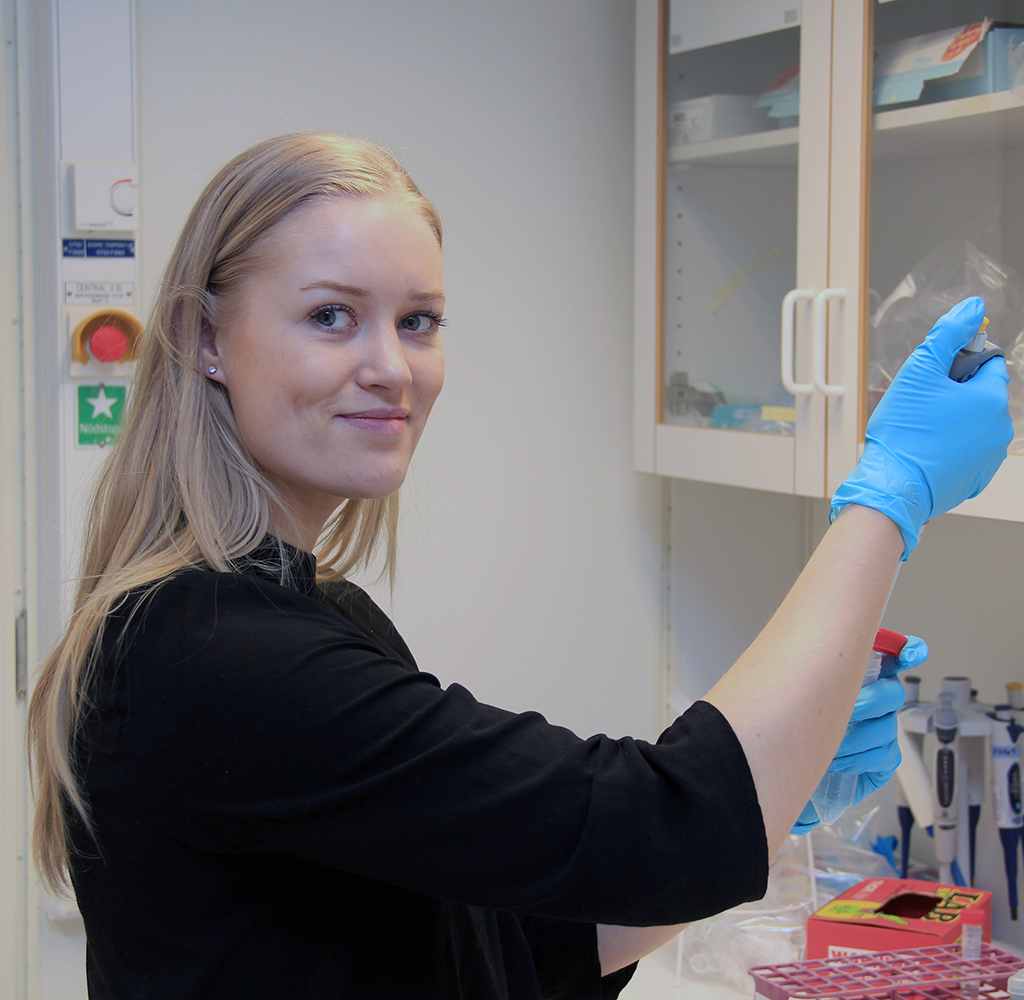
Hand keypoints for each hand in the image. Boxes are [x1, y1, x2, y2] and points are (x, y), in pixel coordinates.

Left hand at [791, 635, 927, 833]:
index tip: (911, 652)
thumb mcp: (804, 695)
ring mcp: (884, 730)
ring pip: (884, 728)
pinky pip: (883, 756)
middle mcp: (878, 702)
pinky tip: (839, 761)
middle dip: (867, 702)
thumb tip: (824, 648)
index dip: (907, 652)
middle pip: (892, 693)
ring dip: (853, 738)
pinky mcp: (885, 759)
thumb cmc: (800, 726)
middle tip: (844, 711)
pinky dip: (857, 760)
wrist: (794, 765)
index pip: (891, 658)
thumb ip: (820, 673)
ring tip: (829, 744)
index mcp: (861, 679)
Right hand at [831, 297, 1011, 558]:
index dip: (959, 363)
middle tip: (919, 404)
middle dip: (953, 394)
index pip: (989, 363)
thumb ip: (948, 334)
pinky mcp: (976, 478)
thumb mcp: (919, 371)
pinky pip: (966, 451)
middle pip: (979, 395)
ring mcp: (990, 457)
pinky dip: (950, 446)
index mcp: (991, 399)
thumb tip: (973, 308)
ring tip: (919, 429)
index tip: (933, 376)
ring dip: (951, 420)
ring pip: (973, 424)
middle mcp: (1000, 429)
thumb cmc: (903, 433)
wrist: (892, 487)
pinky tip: (925, 449)